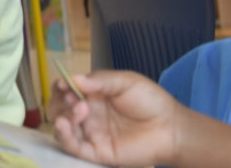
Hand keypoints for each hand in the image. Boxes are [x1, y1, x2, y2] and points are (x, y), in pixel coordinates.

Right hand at [50, 70, 181, 166]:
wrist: (171, 129)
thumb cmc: (150, 101)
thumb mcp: (125, 82)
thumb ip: (100, 80)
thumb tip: (72, 78)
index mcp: (92, 95)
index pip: (66, 90)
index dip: (60, 86)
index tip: (63, 84)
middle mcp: (87, 114)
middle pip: (59, 108)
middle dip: (59, 101)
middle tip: (73, 98)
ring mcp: (90, 133)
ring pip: (62, 127)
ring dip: (62, 117)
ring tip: (79, 111)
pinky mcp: (95, 151)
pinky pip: (72, 147)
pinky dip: (63, 137)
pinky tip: (64, 126)